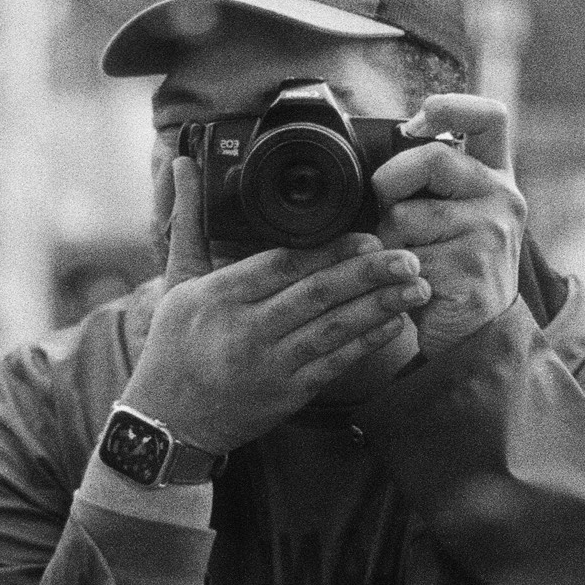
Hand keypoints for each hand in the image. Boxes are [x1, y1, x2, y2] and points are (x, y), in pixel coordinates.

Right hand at [123, 156, 430, 453]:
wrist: (168, 423)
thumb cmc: (173, 347)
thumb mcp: (176, 282)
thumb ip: (189, 222)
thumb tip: (183, 162)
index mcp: (219, 295)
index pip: (282, 265)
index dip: (330, 251)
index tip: (367, 235)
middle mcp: (245, 329)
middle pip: (315, 295)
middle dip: (368, 274)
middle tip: (408, 256)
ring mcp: (268, 365)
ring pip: (333, 330)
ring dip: (379, 307)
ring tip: (416, 287)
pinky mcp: (287, 395)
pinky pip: (335, 364)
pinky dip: (367, 343)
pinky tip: (395, 323)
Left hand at [371, 94, 528, 358]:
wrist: (477, 337)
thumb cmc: (450, 269)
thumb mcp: (447, 216)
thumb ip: (426, 184)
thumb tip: (370, 160)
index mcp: (495, 177)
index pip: (489, 117)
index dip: (452, 106)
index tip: (419, 118)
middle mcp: (502, 199)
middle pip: (431, 158)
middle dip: (389, 183)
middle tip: (385, 210)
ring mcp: (491, 235)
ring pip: (405, 214)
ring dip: (386, 240)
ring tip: (406, 261)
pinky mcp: (471, 271)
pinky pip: (403, 257)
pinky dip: (392, 273)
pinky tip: (411, 285)